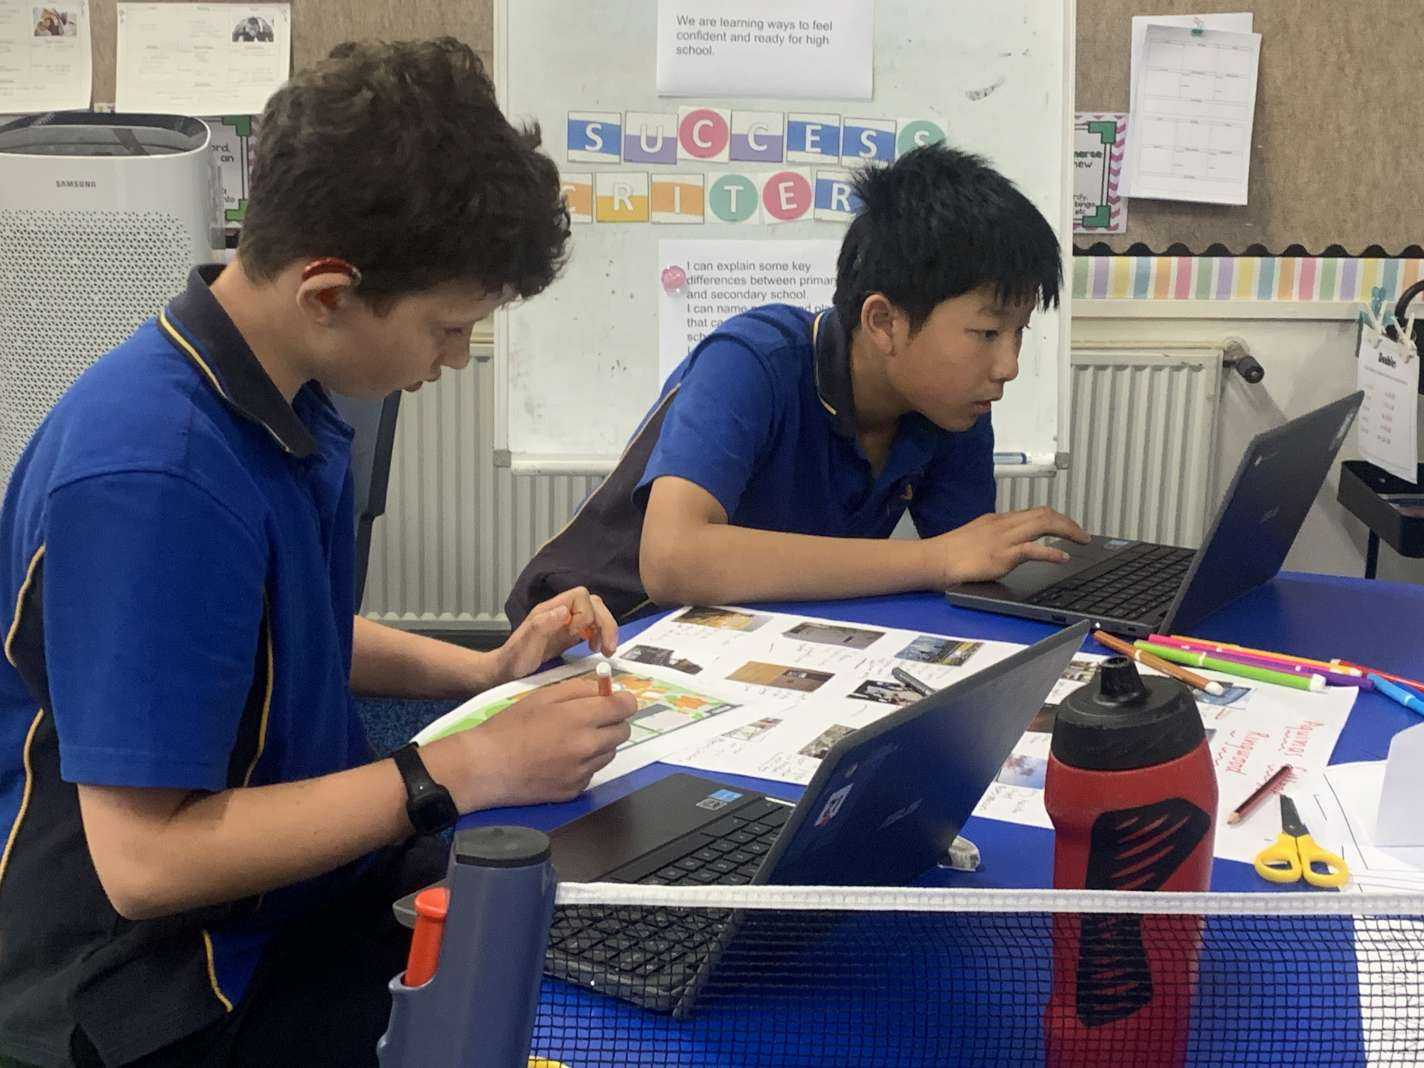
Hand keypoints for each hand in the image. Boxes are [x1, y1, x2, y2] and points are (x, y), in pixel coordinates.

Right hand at [451, 676, 637, 806]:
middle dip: (613, 722)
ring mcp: (582, 773)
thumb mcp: (542, 696)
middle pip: (623, 732)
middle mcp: (588, 747)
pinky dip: (584, 765)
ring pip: (609, 754)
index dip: (623, 701)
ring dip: (599, 744)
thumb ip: (578, 689)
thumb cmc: (510, 726)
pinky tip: (559, 760)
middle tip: (591, 719)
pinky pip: (592, 773)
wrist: (485, 767)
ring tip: (570, 740)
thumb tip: (604, 690)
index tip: (615, 700)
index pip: (625, 707)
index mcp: (581, 718)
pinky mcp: (574, 791)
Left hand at [492, 586, 617, 683]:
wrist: (506, 671)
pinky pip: (593, 628)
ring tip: (606, 651)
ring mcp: (567, 623)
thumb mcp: (524, 644)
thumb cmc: (513, 659)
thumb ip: (541, 625)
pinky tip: (597, 649)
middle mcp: (561, 612)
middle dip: (605, 623)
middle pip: (594, 604)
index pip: (581, 596)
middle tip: (608, 648)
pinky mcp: (570, 635)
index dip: (586, 614)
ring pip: (597, 615)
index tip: (578, 635)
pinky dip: (601, 637)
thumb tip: (564, 611)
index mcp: (551, 609)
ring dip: (606, 631)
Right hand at [928, 507, 1089, 586]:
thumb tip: (1012, 544)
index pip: (1034, 512)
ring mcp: (1003, 539)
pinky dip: (1051, 552)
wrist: (933, 559)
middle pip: (1044, 513)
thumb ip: (995, 537)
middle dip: (1068, 523)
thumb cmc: (950, 553)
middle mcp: (1004, 524)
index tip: (1070, 528)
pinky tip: (1063, 557)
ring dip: (1068, 530)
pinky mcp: (1001, 556)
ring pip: (1043, 523)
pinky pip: (1032, 549)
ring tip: (1081, 540)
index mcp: (998, 520)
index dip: (1057, 519)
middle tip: (1083, 535)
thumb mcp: (977, 537)